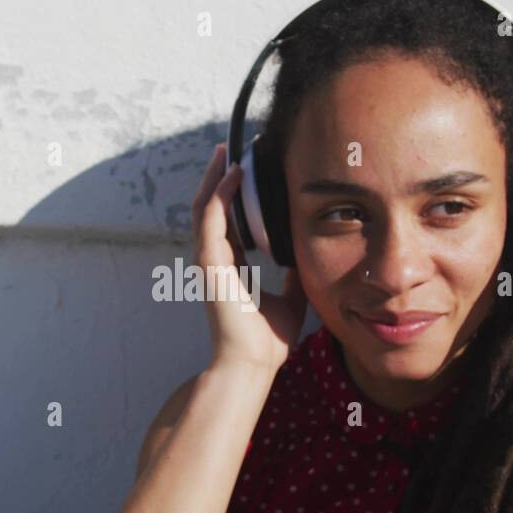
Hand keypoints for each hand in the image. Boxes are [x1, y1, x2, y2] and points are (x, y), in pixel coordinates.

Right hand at [191, 143, 307, 373]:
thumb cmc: (268, 339)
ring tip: (226, 151)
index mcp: (231, 267)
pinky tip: (232, 173)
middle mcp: (215, 260)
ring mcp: (208, 260)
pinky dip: (219, 193)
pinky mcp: (208, 262)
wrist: (253, 363)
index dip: (235, 194)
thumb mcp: (291, 297)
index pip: (229, 221)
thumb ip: (293, 275)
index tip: (248, 171)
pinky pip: (210, 218)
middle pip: (212, 207)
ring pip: (205, 206)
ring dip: (214, 177)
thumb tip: (307, 254)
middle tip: (233, 149)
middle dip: (220, 177)